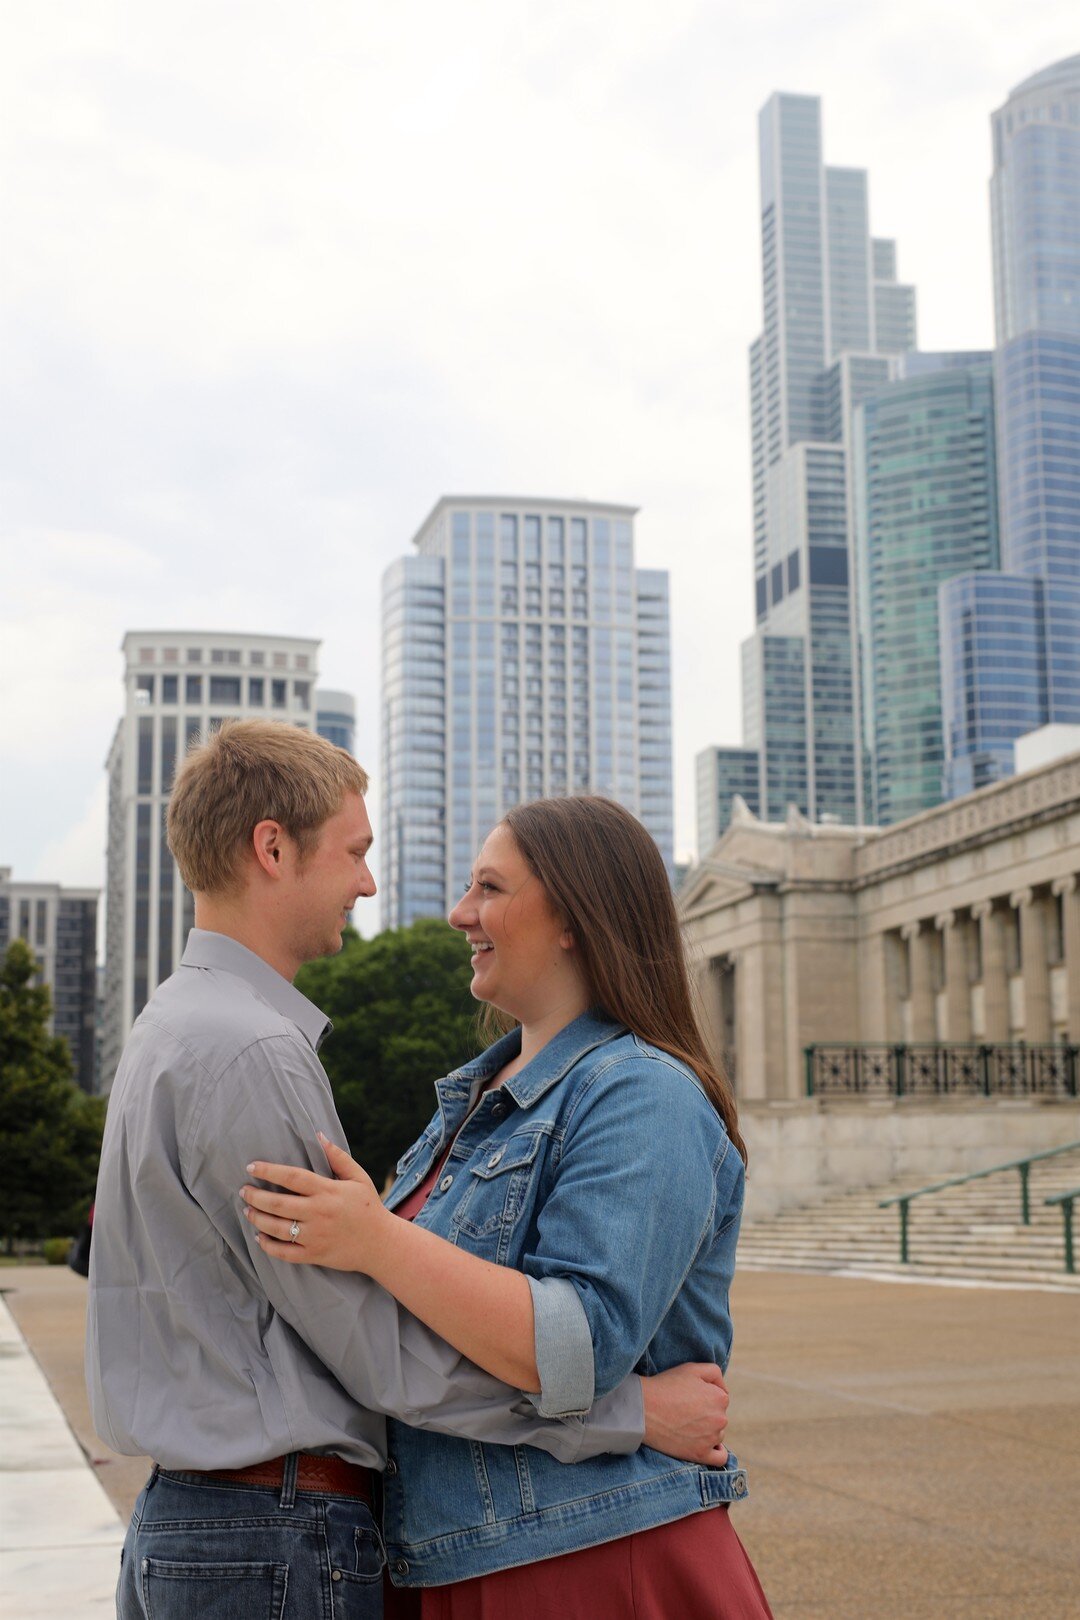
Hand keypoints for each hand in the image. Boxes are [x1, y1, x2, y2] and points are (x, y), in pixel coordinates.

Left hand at [240, 1135, 390, 1271]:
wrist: (381, 1244)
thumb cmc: (369, 1207)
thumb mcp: (358, 1177)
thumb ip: (337, 1157)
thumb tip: (318, 1135)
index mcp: (328, 1191)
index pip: (291, 1177)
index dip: (268, 1171)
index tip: (251, 1167)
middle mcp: (318, 1213)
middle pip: (278, 1203)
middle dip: (256, 1196)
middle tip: (243, 1190)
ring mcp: (315, 1236)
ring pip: (277, 1228)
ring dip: (257, 1219)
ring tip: (247, 1211)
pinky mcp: (314, 1254)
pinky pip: (284, 1252)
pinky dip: (267, 1245)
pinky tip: (259, 1237)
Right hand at [640, 1362, 729, 1466]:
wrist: (643, 1408)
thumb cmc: (666, 1386)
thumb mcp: (692, 1368)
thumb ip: (714, 1373)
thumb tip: (723, 1389)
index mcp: (720, 1397)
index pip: (720, 1398)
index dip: (704, 1396)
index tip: (689, 1397)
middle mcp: (721, 1419)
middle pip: (719, 1416)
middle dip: (706, 1413)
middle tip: (685, 1410)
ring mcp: (711, 1438)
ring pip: (717, 1434)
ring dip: (706, 1430)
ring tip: (685, 1425)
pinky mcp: (701, 1454)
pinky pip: (720, 1458)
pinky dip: (716, 1451)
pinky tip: (704, 1444)